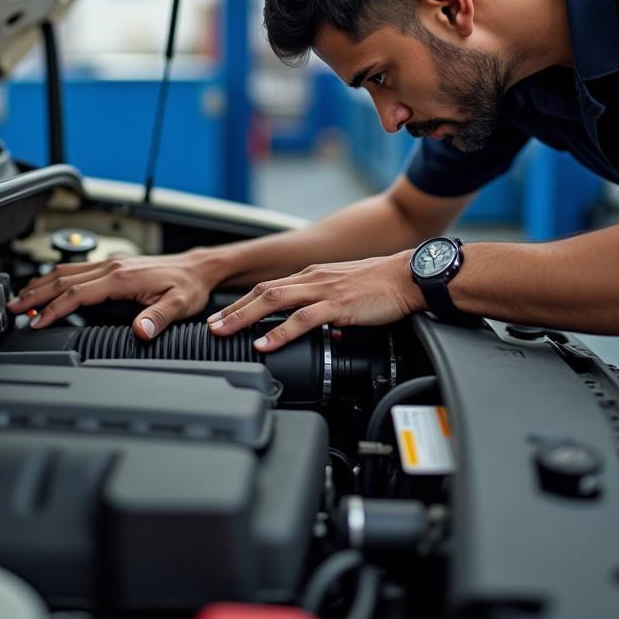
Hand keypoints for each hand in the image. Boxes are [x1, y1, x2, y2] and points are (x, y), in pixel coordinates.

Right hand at [7, 249, 220, 339]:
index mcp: (121, 278)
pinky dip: (55, 279)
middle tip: (10, 310)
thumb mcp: (179, 306)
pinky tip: (47, 287)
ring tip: (20, 299)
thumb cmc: (188, 287)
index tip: (36, 323)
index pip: (77, 294)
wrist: (198, 268)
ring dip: (40, 285)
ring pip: (66, 272)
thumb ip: (157, 318)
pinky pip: (76, 270)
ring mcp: (110, 264)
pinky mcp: (113, 266)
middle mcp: (111, 267)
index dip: (53, 309)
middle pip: (62, 279)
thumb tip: (140, 330)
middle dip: (34, 295)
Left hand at [206, 253, 422, 352]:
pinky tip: (266, 342)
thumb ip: (326, 310)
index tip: (222, 316)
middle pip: (262, 292)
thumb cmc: (381, 285)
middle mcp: (312, 278)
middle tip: (210, 325)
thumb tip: (318, 333)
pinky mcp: (338, 304)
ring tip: (225, 331)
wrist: (408, 277)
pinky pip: (303, 319)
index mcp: (311, 276)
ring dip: (245, 317)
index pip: (268, 287)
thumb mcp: (344, 295)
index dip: (242, 302)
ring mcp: (323, 290)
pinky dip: (280, 331)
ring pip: (274, 301)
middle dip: (233, 309)